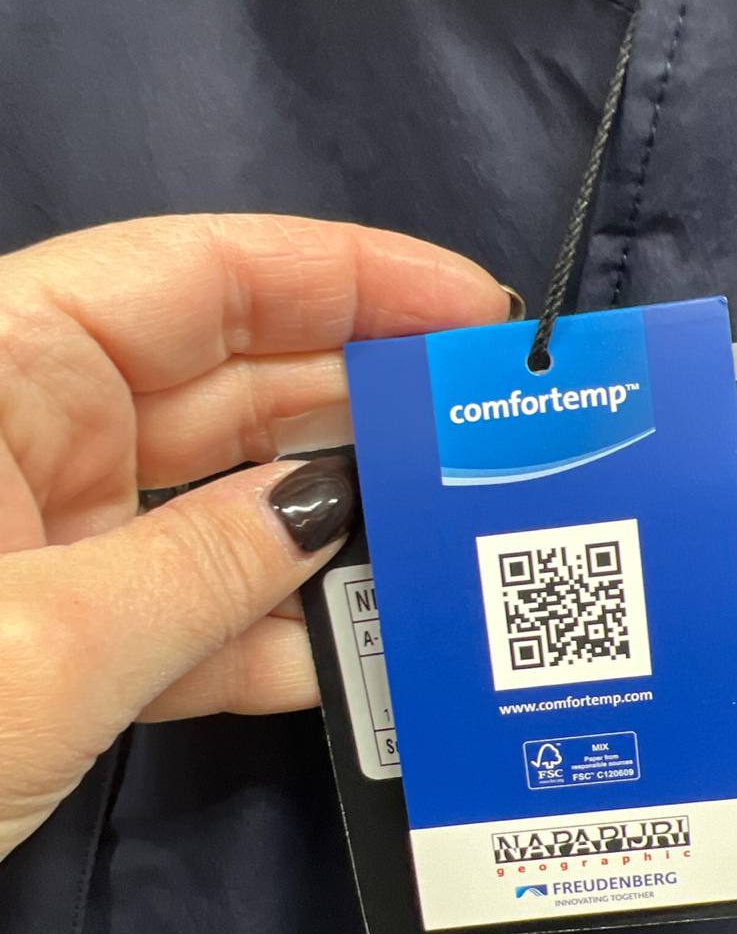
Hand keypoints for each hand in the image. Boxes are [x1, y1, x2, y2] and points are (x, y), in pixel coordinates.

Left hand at [0, 214, 508, 858]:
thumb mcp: (47, 643)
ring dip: (330, 536)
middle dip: (362, 407)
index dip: (349, 277)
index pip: (201, 277)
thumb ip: (206, 570)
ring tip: (451, 551)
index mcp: (1, 366)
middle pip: (232, 385)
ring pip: (223, 509)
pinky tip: (357, 657)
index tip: (472, 310)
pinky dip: (268, 638)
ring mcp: (52, 538)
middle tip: (490, 440)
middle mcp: (31, 430)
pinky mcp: (64, 633)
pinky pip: (190, 614)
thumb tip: (335, 508)